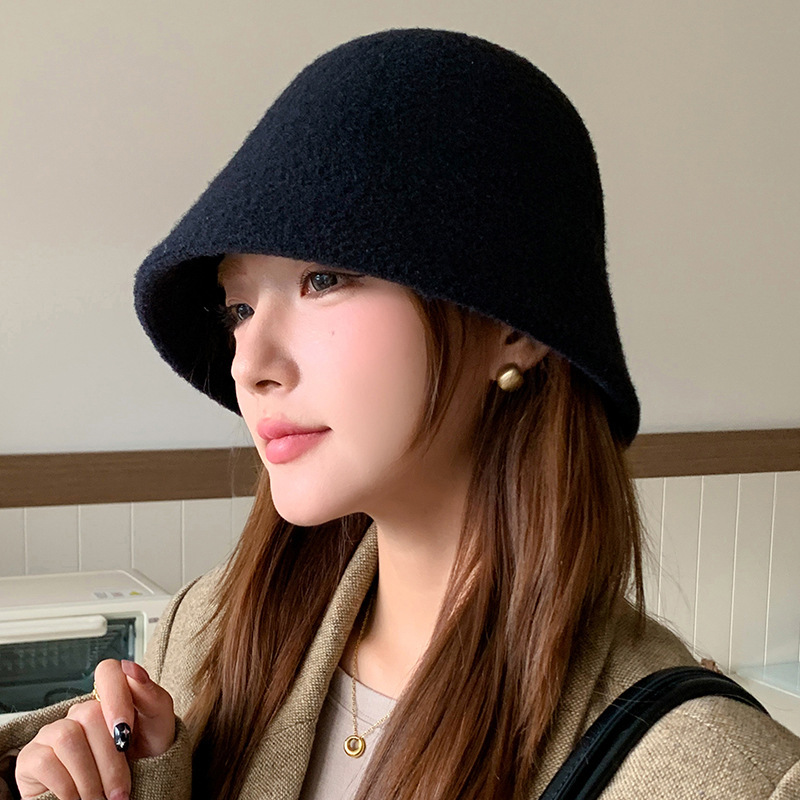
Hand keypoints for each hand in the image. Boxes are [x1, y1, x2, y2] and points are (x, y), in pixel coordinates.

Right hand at [15, 659, 174, 799]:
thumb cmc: (143, 764)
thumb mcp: (158, 733)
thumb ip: (153, 698)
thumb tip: (132, 670)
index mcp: (113, 700)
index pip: (108, 671)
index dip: (117, 697)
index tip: (126, 733)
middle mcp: (80, 712)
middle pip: (91, 713)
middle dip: (110, 760)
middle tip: (120, 791)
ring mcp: (54, 731)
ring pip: (68, 736)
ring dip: (90, 778)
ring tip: (100, 799)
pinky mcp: (33, 756)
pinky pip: (46, 761)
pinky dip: (68, 788)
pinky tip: (77, 798)